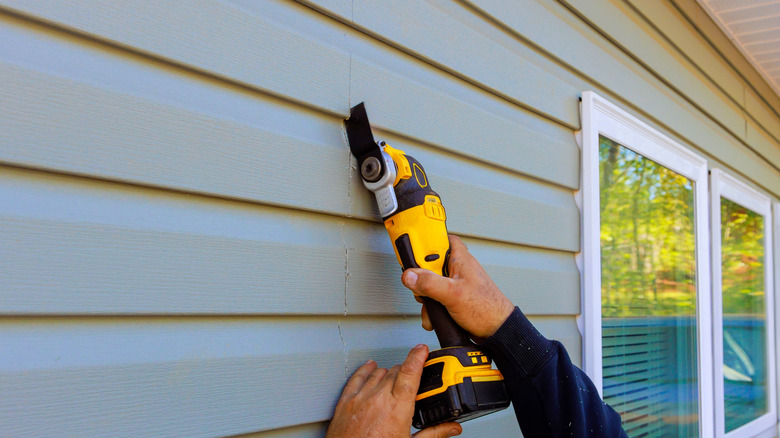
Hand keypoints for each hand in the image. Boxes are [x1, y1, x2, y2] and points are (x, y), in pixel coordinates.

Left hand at [326, 344, 461, 437]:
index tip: (422, 349)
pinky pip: (357, 377)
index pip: (410, 373)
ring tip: (395, 379)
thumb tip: (451, 428)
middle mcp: (378, 399)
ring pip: (378, 372)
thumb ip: (433, 433)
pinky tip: (370, 367)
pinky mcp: (346, 401)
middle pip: (396, 371)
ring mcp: (361, 398)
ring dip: (389, 373)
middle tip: (413, 379)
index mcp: (397, 409)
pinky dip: (366, 369)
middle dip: (406, 372)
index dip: (417, 357)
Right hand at [401, 235, 513, 339]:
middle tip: (421, 285)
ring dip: (426, 296)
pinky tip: (435, 315)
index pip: (440, 239)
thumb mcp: (453, 293)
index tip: (412, 251)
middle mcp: (457, 269)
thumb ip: (429, 283)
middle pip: (430, 264)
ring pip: (431, 283)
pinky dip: (433, 307)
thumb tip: (410, 276)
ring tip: (431, 305)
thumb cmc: (487, 308)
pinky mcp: (453, 297)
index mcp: (460, 259)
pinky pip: (436, 297)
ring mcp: (455, 283)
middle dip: (422, 278)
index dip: (426, 243)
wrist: (497, 331)